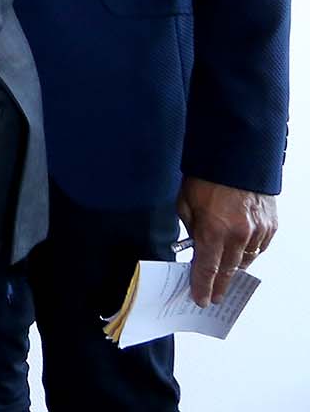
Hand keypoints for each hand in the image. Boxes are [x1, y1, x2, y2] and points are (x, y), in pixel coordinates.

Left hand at [178, 177, 277, 305]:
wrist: (238, 156)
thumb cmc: (206, 177)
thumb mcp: (186, 203)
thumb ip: (191, 229)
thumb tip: (196, 247)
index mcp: (213, 230)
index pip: (206, 269)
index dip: (202, 287)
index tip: (200, 299)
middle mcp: (238, 236)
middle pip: (227, 270)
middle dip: (219, 286)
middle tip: (214, 298)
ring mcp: (258, 232)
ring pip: (245, 261)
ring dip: (234, 269)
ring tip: (225, 277)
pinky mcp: (270, 226)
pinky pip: (258, 248)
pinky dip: (248, 253)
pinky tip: (239, 254)